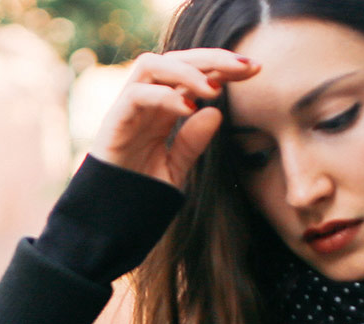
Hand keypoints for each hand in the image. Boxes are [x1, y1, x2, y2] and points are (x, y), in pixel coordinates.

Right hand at [90, 49, 258, 190]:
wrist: (108, 224)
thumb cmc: (139, 196)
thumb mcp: (176, 169)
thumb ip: (193, 142)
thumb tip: (215, 112)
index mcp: (162, 109)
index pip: (193, 73)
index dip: (223, 66)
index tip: (255, 69)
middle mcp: (144, 102)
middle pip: (176, 59)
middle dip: (213, 58)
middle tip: (245, 67)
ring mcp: (127, 110)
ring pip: (152, 65)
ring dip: (187, 71)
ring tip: (214, 89)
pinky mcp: (113, 123)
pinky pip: (136, 94)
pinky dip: (164, 95)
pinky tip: (189, 108)